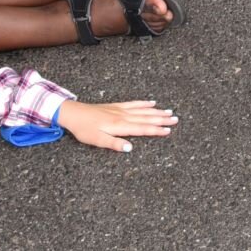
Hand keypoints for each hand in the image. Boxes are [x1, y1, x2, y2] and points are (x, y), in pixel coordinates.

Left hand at [57, 99, 178, 152]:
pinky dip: (144, 103)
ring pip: (143, 110)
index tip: (169, 131)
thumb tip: (130, 148)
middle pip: (146, 118)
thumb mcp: (97, 141)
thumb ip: (114, 144)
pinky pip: (134, 104)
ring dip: (156, 111)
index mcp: (120, 126)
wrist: (74, 113)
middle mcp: (123, 116)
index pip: (142, 129)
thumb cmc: (85, 129)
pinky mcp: (116, 106)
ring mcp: (120, 110)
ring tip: (169, 112)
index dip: (156, 130)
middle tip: (176, 119)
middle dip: (162, 119)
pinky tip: (152, 102)